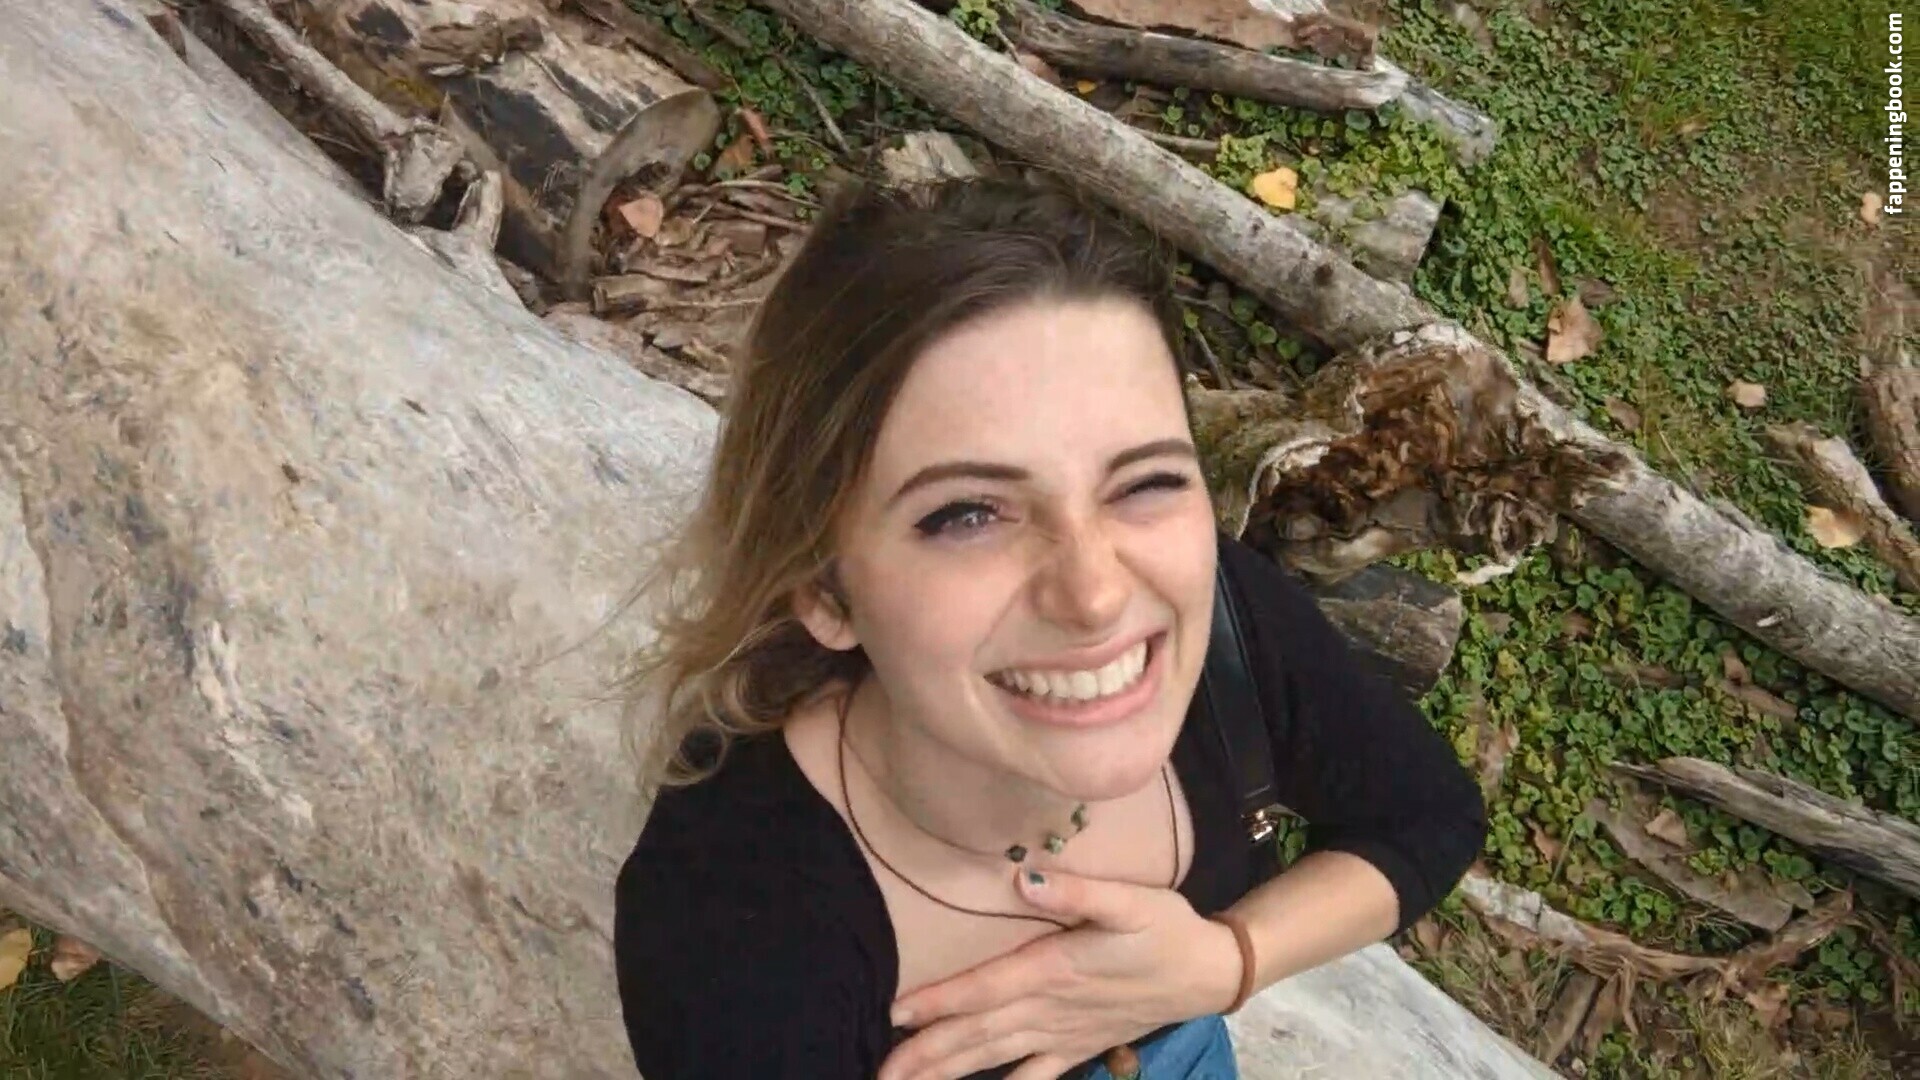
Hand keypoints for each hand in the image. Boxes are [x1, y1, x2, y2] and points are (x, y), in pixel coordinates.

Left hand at [875, 868, 1240, 1079]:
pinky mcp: (1079, 1046)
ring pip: (993, 1057)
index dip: (937, 1002)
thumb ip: (1077, 891)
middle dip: (925, 1053)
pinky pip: (1034, 1077)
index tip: (895, 1013)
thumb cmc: (1166, 927)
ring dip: (947, 1072)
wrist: (1208, 971)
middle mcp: (1050, 1008)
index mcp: (1054, 970)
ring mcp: (1063, 1034)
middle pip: (976, 1034)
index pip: (983, 989)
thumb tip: (1024, 877)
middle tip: (880, 1070)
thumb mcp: (1130, 899)